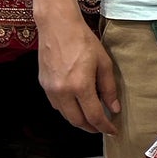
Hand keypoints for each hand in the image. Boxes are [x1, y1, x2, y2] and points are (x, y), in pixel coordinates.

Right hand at [36, 10, 118, 136]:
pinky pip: (56, 104)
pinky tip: (76, 105)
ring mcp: (50, 89)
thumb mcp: (103, 63)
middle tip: (102, 128)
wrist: (57, 26)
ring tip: (91, 118)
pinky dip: (67, 110)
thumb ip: (109, 89)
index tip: (113, 131)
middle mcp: (62, 92)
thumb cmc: (83, 41)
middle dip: (91, 128)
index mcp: (80, 86)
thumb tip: (113, 109)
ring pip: (65, 115)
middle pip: (77, 121)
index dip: (105, 127)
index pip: (94, 116)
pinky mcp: (43, 84)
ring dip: (78, 120)